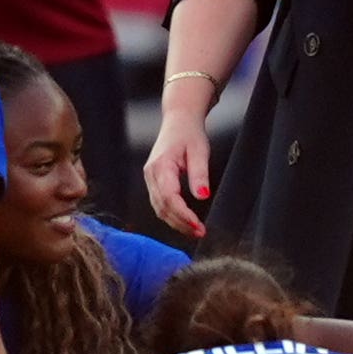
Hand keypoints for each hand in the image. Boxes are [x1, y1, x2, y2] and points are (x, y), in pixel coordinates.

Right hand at [143, 106, 212, 238]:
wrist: (178, 121)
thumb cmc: (190, 134)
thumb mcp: (200, 152)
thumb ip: (200, 174)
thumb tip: (202, 196)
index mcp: (161, 166)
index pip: (170, 198)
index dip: (183, 215)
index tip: (198, 226)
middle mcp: (151, 174)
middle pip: (162, 207)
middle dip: (180, 223)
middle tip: (200, 232)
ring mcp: (150, 178)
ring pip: (159, 208)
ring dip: (176, 222)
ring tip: (195, 230)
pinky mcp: (153, 181)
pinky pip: (159, 203)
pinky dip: (171, 215)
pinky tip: (185, 221)